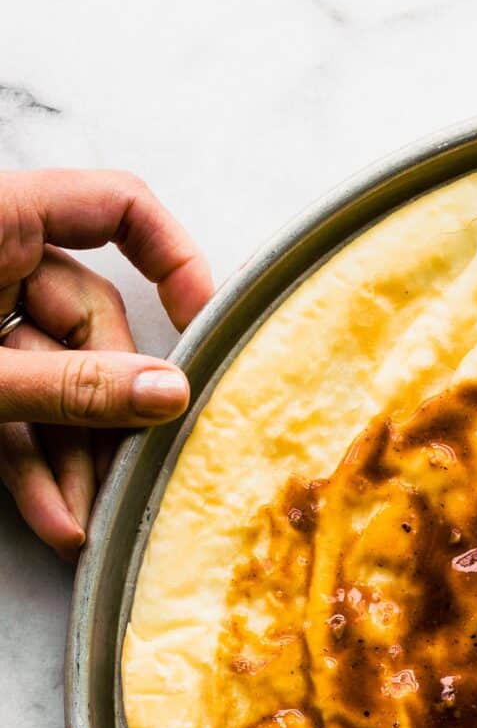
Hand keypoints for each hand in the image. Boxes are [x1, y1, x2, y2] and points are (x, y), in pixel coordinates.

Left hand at [0, 169, 213, 559]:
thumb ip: (69, 386)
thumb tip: (170, 397)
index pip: (117, 206)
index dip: (174, 259)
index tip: (206, 326)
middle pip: (92, 320)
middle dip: (109, 411)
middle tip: (129, 477)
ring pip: (55, 379)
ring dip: (73, 456)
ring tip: (86, 521)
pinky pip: (12, 407)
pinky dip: (31, 461)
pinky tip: (54, 518)